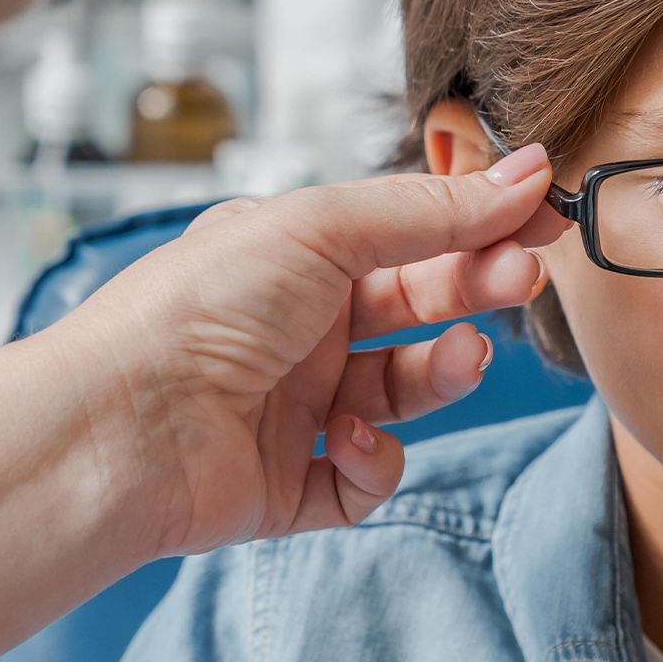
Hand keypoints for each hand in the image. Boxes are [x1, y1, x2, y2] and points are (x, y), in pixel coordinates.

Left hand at [51, 145, 565, 558]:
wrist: (120, 428)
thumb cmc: (199, 309)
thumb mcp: (323, 228)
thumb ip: (428, 210)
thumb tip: (520, 177)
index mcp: (296, 257)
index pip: (409, 234)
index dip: (477, 226)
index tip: (542, 220)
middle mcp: (298, 329)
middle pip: (417, 307)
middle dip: (475, 291)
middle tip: (523, 280)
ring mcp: (296, 408)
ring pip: (403, 392)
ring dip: (443, 372)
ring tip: (462, 358)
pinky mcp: (293, 485)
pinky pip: (365, 473)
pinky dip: (369, 458)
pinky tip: (339, 437)